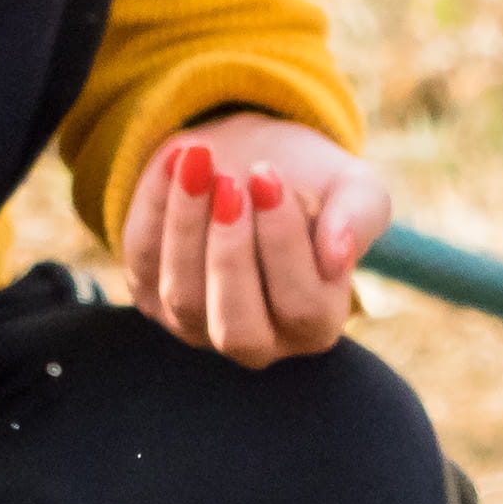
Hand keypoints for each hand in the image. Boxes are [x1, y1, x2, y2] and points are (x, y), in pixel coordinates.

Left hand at [120, 114, 389, 363]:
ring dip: (187, 225)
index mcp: (316, 324)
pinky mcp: (152, 297)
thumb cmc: (314, 184)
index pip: (302, 308)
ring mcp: (197, 328)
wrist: (254, 161)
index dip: (283, 246)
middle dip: (230, 254)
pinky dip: (154, 207)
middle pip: (237, 328)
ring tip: (199, 161)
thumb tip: (337, 254)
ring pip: (183, 298)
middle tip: (230, 184)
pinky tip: (175, 162)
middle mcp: (258, 342)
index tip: (270, 177)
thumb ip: (359, 218)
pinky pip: (144, 261)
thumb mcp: (354, 189)